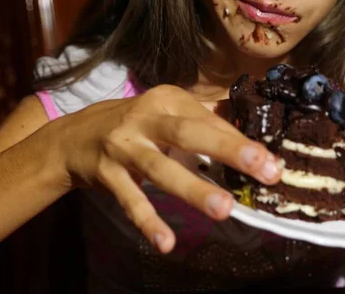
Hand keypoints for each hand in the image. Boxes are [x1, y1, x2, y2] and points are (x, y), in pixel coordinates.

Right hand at [46, 85, 280, 252]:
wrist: (74, 137)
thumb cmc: (133, 125)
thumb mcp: (164, 113)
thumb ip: (202, 121)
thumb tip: (247, 135)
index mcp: (166, 101)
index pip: (208, 119)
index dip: (239, 140)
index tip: (270, 161)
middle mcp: (145, 119)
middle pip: (189, 133)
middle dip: (229, 150)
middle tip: (265, 169)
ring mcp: (123, 147)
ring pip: (160, 169)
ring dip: (192, 189)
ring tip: (223, 209)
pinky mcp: (107, 175)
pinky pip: (130, 200)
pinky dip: (148, 221)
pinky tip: (166, 243)